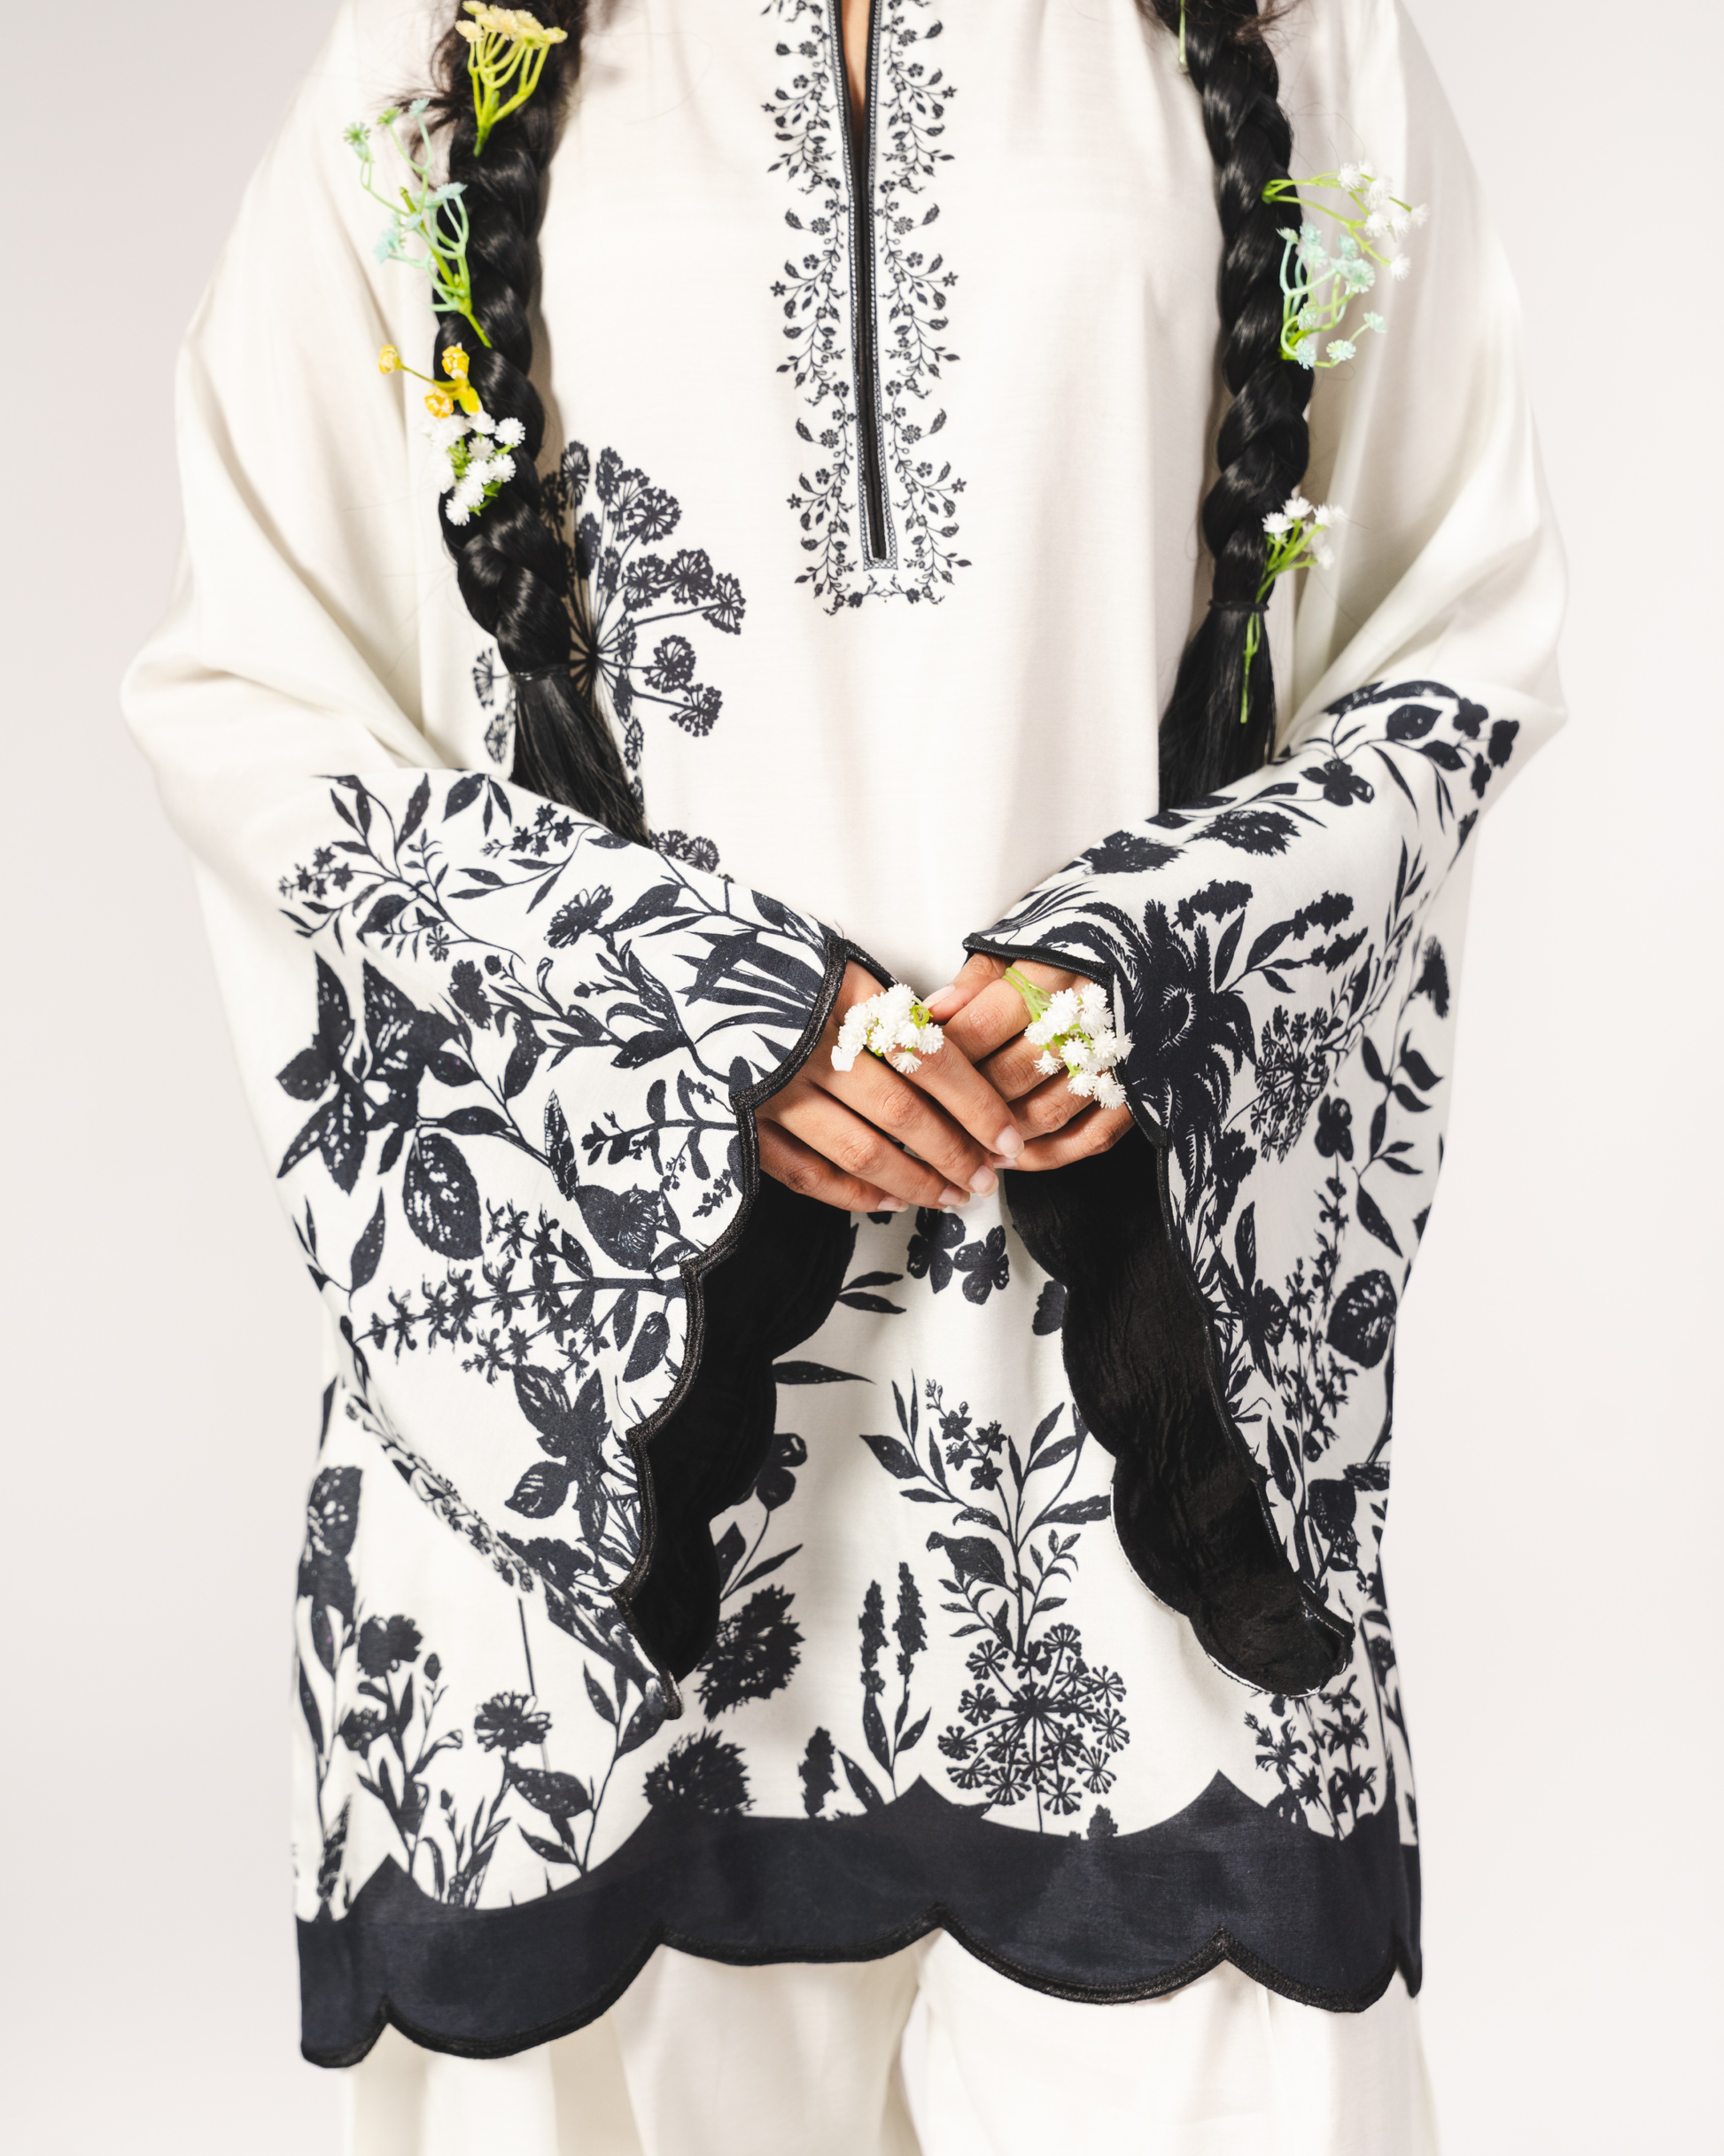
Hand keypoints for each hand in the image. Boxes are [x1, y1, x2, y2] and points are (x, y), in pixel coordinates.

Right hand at [757, 962, 1026, 1213]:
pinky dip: (853, 1195)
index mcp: (842, 995)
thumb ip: (879, 1006)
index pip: (932, 1058)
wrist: (667, 968)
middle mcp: (811, 1044)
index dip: (978, 1106)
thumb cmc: (763, 967)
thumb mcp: (827, 962)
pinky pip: (806, 1173)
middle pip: (904, 1114)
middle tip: (986, 1178)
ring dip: (914, 1182)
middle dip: (954, 1154)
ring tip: (950, 1195)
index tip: (1008, 1137)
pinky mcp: (739, 1122)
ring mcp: (772, 1088)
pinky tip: (889, 1200)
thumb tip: (945, 1050)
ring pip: (860, 1152)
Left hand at [923, 954, 1133, 1169]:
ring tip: (963, 1142)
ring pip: (1049, 1112)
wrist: (1161, 949)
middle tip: (929, 1117)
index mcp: (1057, 969)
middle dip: (965, 1102)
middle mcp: (1093, 1014)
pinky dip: (1048, 1155)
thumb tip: (932, 1014)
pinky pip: (1091, 1137)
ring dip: (1001, 1135)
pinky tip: (1013, 1155)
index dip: (945, 1054)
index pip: (985, 1023)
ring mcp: (1120, 1056)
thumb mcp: (1027, 941)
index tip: (916, 1068)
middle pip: (1013, 1074)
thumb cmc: (1083, 946)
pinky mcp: (1141, 1089)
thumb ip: (978, 979)